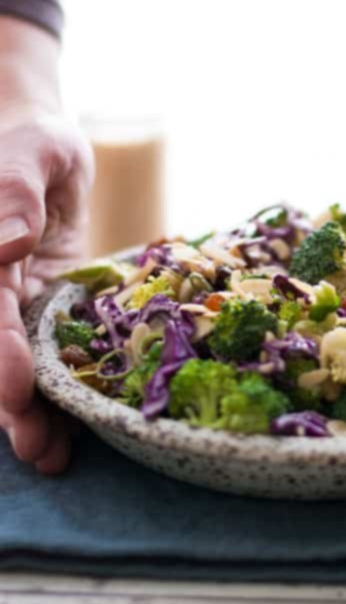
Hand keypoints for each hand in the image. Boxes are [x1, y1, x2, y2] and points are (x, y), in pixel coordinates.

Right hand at [0, 18, 93, 473]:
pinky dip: (59, 393)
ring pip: (16, 367)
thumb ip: (15, 192)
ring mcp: (16, 307)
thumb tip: (11, 243)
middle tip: (39, 450)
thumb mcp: (33, 153)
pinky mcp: (44, 314)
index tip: (16, 391)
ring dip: (31, 414)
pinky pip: (49, 357)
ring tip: (54, 458)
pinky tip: (76, 430)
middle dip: (12, 405)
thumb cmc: (36, 145)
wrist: (48, 151)